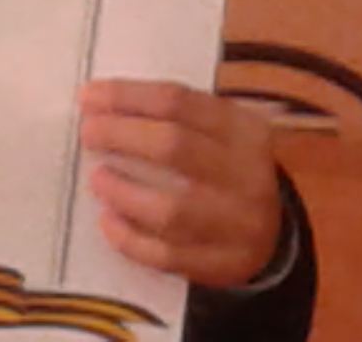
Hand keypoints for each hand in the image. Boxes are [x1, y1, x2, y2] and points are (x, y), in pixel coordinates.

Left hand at [77, 79, 281, 288]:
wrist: (273, 232)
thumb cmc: (228, 170)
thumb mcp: (221, 133)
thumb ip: (175, 118)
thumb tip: (102, 105)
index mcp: (244, 129)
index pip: (178, 102)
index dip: (127, 97)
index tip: (88, 97)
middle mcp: (246, 174)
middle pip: (174, 147)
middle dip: (121, 135)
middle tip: (88, 132)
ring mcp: (237, 224)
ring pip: (171, 209)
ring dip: (124, 192)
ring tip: (98, 178)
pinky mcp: (222, 264)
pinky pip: (167, 255)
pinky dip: (131, 239)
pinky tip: (107, 221)